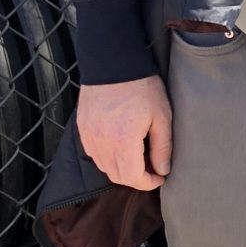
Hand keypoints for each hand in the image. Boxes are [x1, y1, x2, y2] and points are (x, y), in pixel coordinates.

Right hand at [77, 76, 171, 191]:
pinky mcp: (82, 129)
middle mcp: (101, 142)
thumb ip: (162, 147)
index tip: (159, 177)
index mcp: (123, 141)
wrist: (114, 63)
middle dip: (136, 178)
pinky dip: (108, 157)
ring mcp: (89, 136)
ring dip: (121, 168)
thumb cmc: (142, 87)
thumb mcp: (161, 116)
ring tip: (138, 155)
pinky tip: (121, 145)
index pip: (132, 178)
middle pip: (117, 176)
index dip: (148, 183)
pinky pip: (94, 154)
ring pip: (104, 167)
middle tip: (151, 167)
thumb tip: (162, 171)